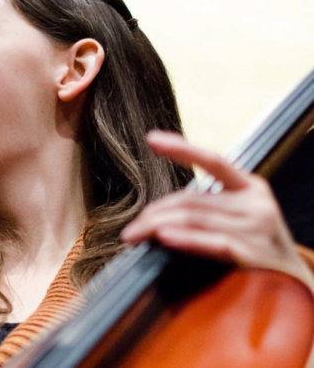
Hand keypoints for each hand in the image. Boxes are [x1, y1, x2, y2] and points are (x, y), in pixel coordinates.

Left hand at [121, 130, 313, 290]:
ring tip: (134, 235)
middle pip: (191, 200)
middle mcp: (256, 203)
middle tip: (131, 228)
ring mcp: (257, 228)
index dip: (181, 148)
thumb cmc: (256, 249)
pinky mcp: (254, 255)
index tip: (152, 139)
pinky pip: (212, 243)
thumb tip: (155, 215)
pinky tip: (164, 237)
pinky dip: (185, 239)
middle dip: (154, 213)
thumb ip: (208, 208)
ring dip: (157, 227)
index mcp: (251, 187)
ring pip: (194, 219)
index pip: (212, 160)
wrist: (299, 289)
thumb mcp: (241, 218)